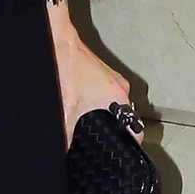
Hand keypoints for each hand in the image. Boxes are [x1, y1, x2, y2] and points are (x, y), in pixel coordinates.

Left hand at [47, 0, 134, 144]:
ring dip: (106, 115)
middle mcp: (120, 87)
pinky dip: (98, 102)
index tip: (125, 152)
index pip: (136, 130)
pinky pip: (106, 94)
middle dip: (115, 130)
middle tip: (104, 138)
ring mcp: (111, 79)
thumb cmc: (67, 65)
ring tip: (94, 123)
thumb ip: (67, 132)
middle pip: (125, 118)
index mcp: (118, 97)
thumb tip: (67, 148)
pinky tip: (84, 104)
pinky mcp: (101, 73)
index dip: (130, 145)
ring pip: (115, 105)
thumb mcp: (66, 107)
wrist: (59, 42)